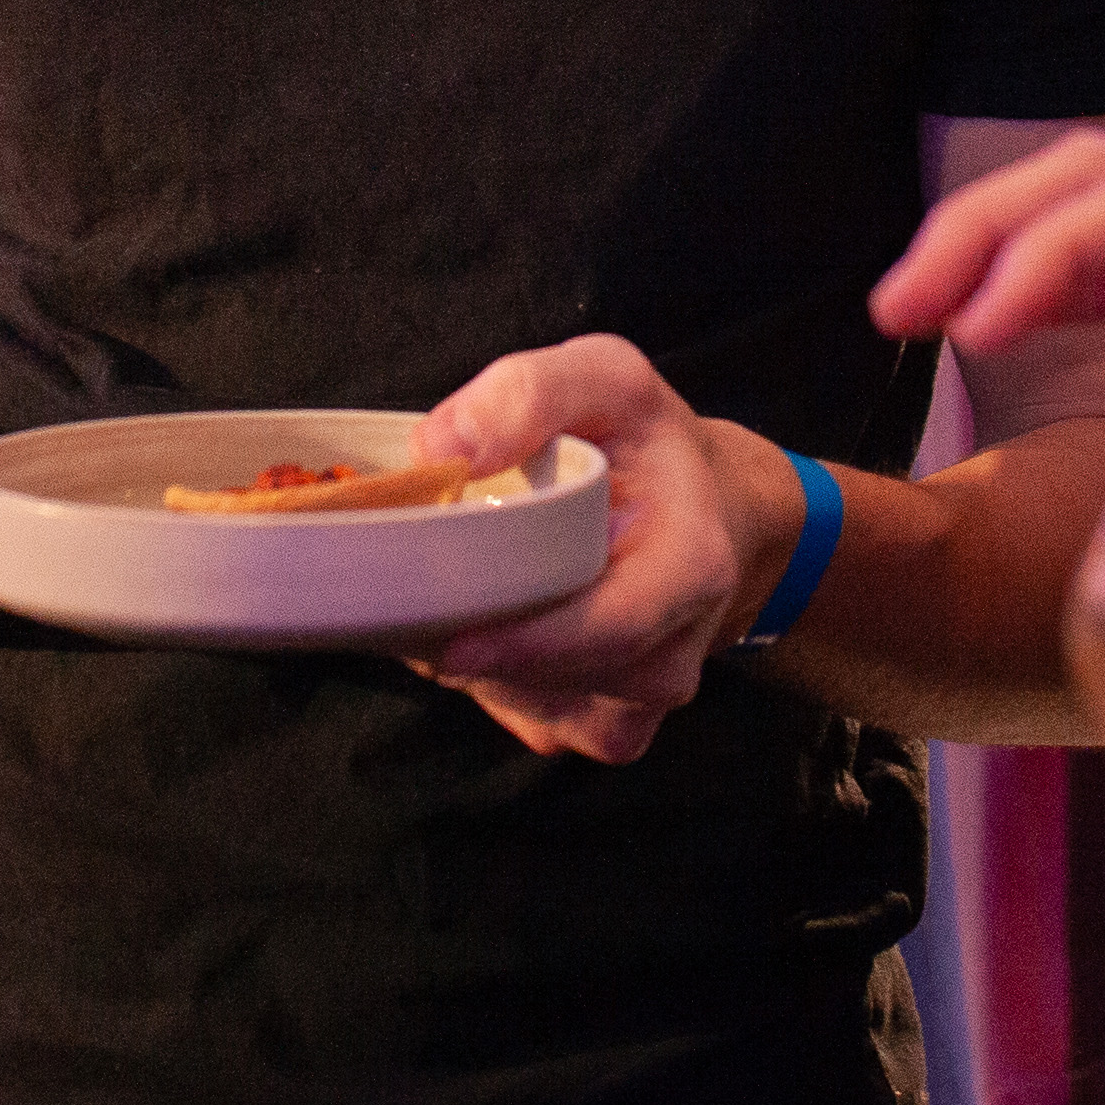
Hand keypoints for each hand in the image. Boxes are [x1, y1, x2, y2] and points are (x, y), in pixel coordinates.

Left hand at [408, 336, 799, 764]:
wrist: (698, 503)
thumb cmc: (645, 440)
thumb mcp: (603, 378)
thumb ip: (530, 394)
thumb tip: (443, 449)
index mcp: (693, 565)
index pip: (615, 627)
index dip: (531, 642)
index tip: (452, 645)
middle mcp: (674, 653)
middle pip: (558, 676)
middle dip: (476, 642)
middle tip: (405, 594)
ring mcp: (640, 703)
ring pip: (530, 702)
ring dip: (474, 657)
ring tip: (444, 590)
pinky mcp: (607, 726)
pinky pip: (529, 717)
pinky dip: (488, 675)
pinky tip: (480, 620)